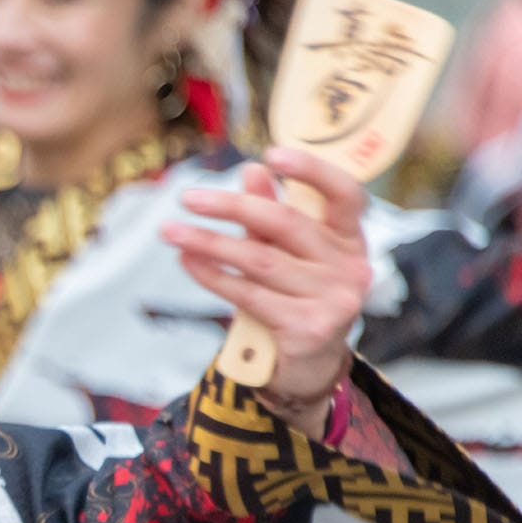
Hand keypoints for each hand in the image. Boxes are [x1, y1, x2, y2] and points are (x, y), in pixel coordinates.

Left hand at [162, 147, 371, 435]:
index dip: (312, 170)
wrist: (306, 368)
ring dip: (209, 243)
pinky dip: (212, 276)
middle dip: (231, 207)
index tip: (270, 154)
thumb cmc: (296, 299)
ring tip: (170, 231)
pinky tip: (187, 262)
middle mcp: (350, 266)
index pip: (345, 194)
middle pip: (286, 224)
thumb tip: (253, 170)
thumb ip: (271, 215)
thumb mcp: (287, 254)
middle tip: (188, 198)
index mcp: (350, 238)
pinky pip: (248, 294)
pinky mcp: (309, 328)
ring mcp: (334, 299)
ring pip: (259, 260)